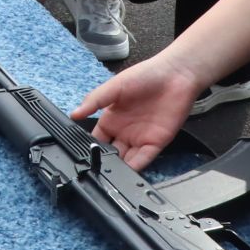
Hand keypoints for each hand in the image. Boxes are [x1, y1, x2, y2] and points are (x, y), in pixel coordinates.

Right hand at [67, 54, 200, 170]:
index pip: (96, 139)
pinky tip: (126, 172)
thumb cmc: (145, 75)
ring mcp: (140, 138)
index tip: (82, 155)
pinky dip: (135, 168)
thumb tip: (74, 114)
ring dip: (118, 168)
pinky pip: (144, 159)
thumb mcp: (114, 86)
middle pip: (110, 153)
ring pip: (126, 160)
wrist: (175, 74)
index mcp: (111, 119)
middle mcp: (124, 131)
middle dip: (104, 162)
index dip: (89, 147)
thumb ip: (94, 100)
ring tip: (109, 174)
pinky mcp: (156, 143)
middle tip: (96, 170)